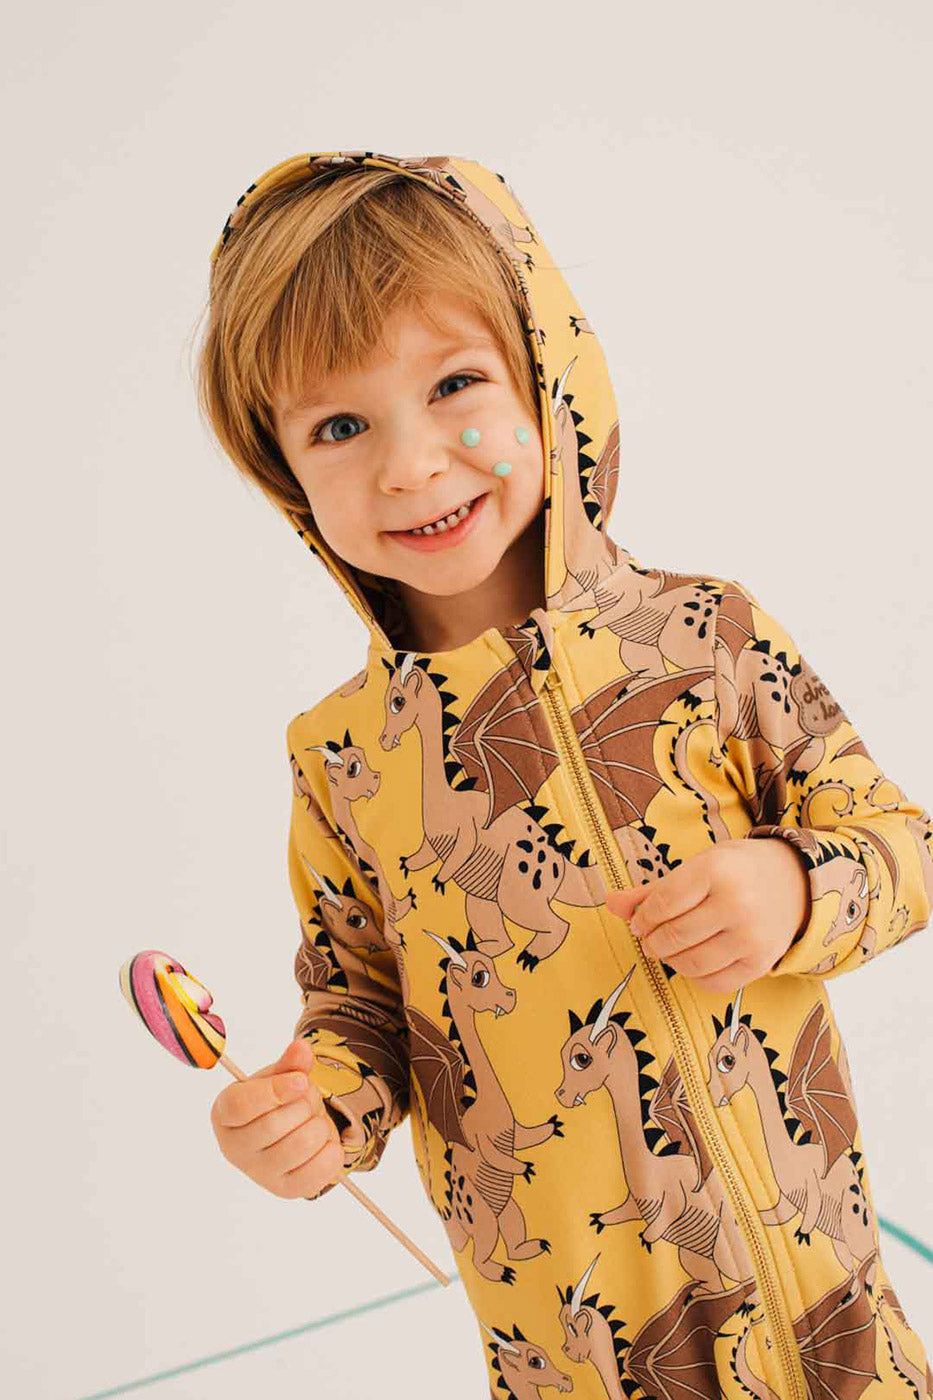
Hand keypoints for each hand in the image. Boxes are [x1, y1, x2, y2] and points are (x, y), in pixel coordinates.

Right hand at [210, 1037, 344, 1200]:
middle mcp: (235, 1149)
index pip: (241, 1107)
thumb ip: (291, 1063)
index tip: (302, 1081)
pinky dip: (332, 1148)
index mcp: (225, 1115)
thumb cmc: (277, 1100)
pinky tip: (322, 1141)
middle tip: (307, 1098)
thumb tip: (302, 1049)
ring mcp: (260, 1174)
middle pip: (274, 1125)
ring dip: (320, 1123)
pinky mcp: (286, 1190)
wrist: (290, 1131)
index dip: (275, 1091)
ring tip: (313, 1119)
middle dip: (304, 1103)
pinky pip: (321, 1168)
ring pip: (302, 1144)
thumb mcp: (280, 1076)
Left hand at [605, 837, 809, 993]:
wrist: (794, 882)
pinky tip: (694, 959)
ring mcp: (751, 936)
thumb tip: (609, 903)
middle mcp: (736, 904)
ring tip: (670, 948)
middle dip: (653, 941)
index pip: (663, 904)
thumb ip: (652, 890)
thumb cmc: (736, 870)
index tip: (640, 922)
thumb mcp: (697, 867)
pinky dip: (695, 976)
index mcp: (716, 871)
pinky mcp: (760, 963)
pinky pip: (714, 982)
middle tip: (651, 938)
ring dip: (670, 960)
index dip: (643, 918)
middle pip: (674, 936)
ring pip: (690, 963)